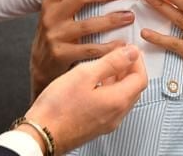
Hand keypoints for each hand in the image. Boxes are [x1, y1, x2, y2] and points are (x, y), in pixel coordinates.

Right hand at [24, 44, 147, 152]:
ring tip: (106, 65)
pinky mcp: (96, 126)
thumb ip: (111, 62)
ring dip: (120, 79)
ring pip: (123, 97)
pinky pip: (112, 106)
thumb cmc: (58, 106)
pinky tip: (95, 83)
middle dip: (130, 69)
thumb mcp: (85, 74)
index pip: (141, 78)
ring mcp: (107, 123)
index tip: (129, 49)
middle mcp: (117, 115)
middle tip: (119, 54)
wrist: (41, 134)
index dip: (137, 61)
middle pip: (134, 89)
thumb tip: (131, 53)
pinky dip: (110, 90)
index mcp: (118, 101)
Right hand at [30, 0, 133, 96]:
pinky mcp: (62, 54)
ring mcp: (56, 36)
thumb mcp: (57, 13)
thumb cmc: (56, 34)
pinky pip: (90, 49)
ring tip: (129, 17)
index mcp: (50, 2)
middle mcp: (51, 16)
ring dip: (112, 20)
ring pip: (88, 24)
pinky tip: (122, 44)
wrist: (40, 66)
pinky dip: (109, 47)